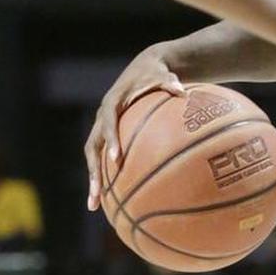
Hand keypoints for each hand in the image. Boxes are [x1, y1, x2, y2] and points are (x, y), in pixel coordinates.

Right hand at [84, 48, 185, 210]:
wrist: (143, 68)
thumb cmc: (155, 74)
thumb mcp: (163, 75)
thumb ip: (170, 84)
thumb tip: (184, 92)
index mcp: (113, 102)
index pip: (108, 122)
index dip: (110, 139)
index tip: (115, 159)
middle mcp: (102, 117)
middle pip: (92, 147)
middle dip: (93, 171)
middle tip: (98, 192)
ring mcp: (102, 128)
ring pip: (93, 158)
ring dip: (93, 180)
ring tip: (95, 205)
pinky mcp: (107, 136)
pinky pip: (103, 158)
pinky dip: (106, 176)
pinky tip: (113, 199)